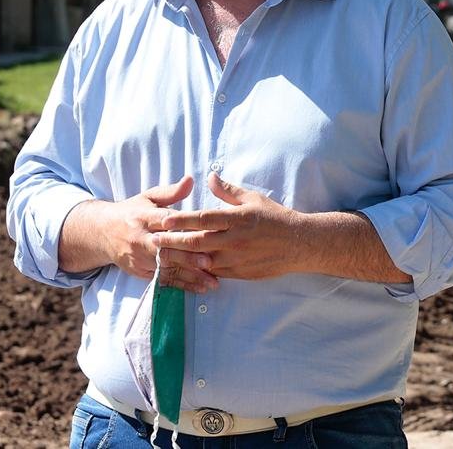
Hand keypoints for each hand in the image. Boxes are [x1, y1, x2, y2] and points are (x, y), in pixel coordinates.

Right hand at [100, 175, 217, 293]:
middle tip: (210, 262)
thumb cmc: (132, 212)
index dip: (183, 227)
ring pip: (166, 268)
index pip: (165, 222)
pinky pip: (162, 280)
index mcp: (144, 217)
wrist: (101, 232)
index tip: (204, 232)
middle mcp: (140, 239)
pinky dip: (181, 285)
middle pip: (165, 249)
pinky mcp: (139, 271)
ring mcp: (139, 258)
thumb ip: (171, 192)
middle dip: (187, 257)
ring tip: (211, 282)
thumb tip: (191, 180)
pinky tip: (199, 288)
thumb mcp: (148, 197)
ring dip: (189, 277)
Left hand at [155, 173, 306, 279]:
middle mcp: (235, 240)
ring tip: (162, 255)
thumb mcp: (254, 199)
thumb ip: (229, 191)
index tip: (163, 219)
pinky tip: (184, 267)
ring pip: (201, 260)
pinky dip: (197, 269)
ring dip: (181, 258)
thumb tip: (209, 178)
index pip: (203, 219)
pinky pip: (212, 272)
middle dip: (172, 241)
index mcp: (238, 219)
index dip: (181, 219)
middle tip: (153, 240)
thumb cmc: (276, 218)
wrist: (299, 244)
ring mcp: (236, 259)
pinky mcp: (239, 273)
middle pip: (196, 241)